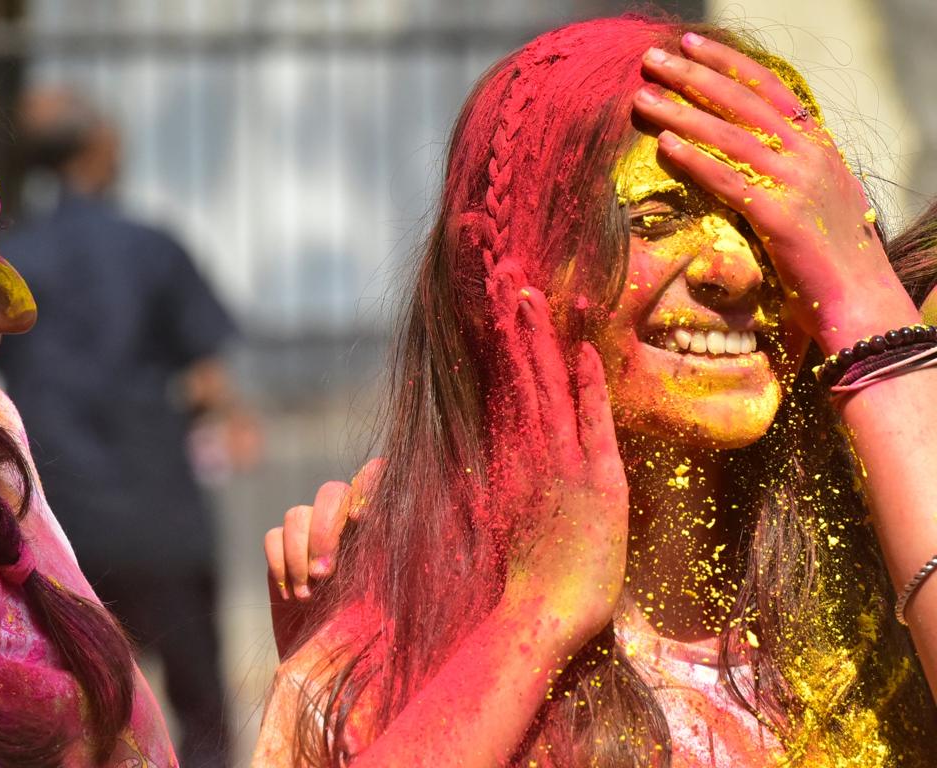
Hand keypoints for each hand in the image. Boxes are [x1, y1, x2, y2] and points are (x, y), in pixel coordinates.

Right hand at [264, 458, 383, 656]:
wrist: (328, 669)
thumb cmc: (371, 638)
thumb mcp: (394, 600)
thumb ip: (394, 561)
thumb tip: (404, 530)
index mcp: (379, 528)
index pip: (377, 478)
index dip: (368, 485)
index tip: (363, 520)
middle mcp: (346, 525)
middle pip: (332, 491)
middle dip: (325, 530)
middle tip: (326, 575)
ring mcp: (311, 537)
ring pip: (298, 513)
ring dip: (300, 554)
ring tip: (309, 595)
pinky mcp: (282, 554)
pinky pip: (272, 536)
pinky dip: (279, 563)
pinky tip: (292, 594)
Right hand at [486, 268, 627, 644]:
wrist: (537, 617)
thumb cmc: (523, 581)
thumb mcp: (502, 524)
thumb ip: (498, 484)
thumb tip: (486, 461)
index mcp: (513, 461)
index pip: (510, 391)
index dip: (508, 350)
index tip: (502, 314)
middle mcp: (532, 454)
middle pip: (524, 377)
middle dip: (518, 330)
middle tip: (511, 283)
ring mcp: (563, 463)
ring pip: (550, 388)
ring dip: (544, 341)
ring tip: (535, 296)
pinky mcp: (597, 480)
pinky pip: (592, 420)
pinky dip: (588, 385)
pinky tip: (584, 351)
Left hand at [632, 34, 918, 350]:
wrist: (861, 301)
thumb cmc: (832, 259)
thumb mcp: (818, 200)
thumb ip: (790, 173)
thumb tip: (752, 158)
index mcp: (818, 145)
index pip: (769, 89)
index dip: (728, 63)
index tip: (692, 45)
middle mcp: (810, 155)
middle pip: (742, 102)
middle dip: (693, 75)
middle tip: (652, 57)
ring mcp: (797, 183)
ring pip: (729, 135)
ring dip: (681, 112)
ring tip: (642, 97)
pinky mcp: (780, 217)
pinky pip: (729, 179)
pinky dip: (695, 159)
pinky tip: (665, 144)